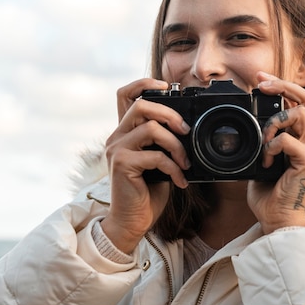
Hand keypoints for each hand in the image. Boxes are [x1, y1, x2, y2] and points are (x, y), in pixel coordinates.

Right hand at [100, 78, 191, 253]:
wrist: (132, 222)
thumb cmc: (147, 193)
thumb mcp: (158, 162)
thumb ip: (164, 143)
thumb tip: (187, 130)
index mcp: (125, 133)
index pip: (125, 95)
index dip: (144, 83)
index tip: (166, 85)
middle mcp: (117, 137)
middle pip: (140, 104)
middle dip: (169, 113)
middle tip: (186, 131)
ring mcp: (116, 149)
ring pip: (149, 128)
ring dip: (175, 144)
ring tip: (185, 162)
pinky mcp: (121, 164)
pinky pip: (154, 156)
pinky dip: (173, 167)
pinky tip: (179, 181)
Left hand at [247, 72, 304, 234]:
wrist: (277, 220)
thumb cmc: (269, 195)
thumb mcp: (261, 160)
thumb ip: (261, 142)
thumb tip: (246, 128)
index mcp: (301, 138)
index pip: (299, 102)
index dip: (282, 86)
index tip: (261, 79)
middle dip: (284, 86)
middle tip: (262, 83)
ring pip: (299, 114)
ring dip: (274, 121)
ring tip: (263, 140)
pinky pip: (288, 139)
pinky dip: (271, 146)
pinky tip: (265, 161)